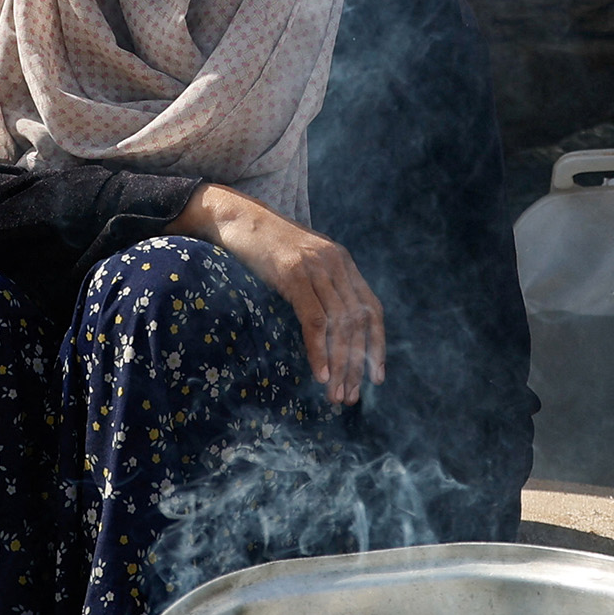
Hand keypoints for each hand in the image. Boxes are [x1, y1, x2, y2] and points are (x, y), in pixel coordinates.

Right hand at [170, 183, 385, 405]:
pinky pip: (314, 320)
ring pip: (340, 325)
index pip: (372, 309)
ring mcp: (315, 268)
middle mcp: (336, 264)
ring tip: (334, 395)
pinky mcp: (293, 274)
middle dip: (356, 365)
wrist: (236, 216)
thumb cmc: (263, 246)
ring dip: (340, 365)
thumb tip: (327, 325)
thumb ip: (319, 285)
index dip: (377, 345)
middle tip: (349, 398)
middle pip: (358, 322)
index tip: (375, 377)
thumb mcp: (300, 263)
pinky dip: (319, 350)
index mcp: (342, 262)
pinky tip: (320, 373)